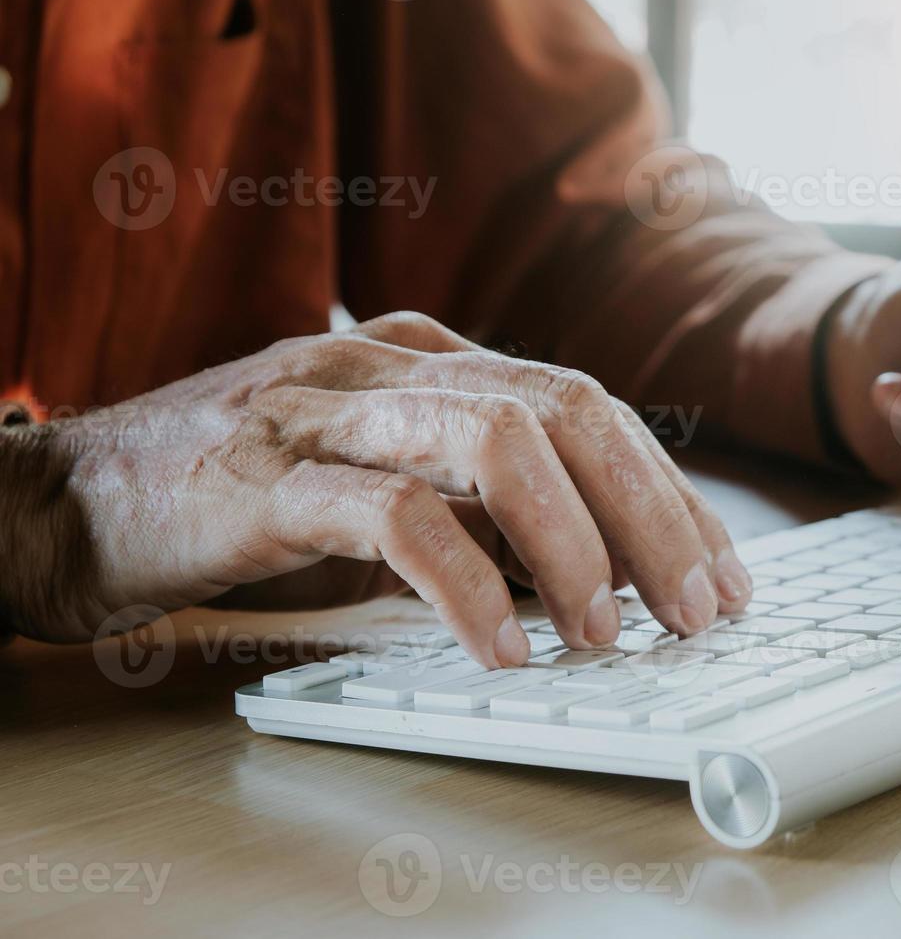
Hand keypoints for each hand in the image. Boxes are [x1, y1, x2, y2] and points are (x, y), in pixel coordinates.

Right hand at [0, 313, 751, 664]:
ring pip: (497, 441)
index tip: (719, 571)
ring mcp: (326, 409)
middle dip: (650, 513)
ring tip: (611, 633)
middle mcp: (389, 364)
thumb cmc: (242, 502)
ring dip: (576, 545)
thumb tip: (600, 569)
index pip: (584, 405)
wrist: (72, 501)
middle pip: (564, 409)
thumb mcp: (386, 493)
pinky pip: (398, 518)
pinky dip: (468, 588)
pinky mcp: (266, 477)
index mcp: (428, 360)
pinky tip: (504, 649)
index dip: (664, 490)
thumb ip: (478, 508)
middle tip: (696, 608)